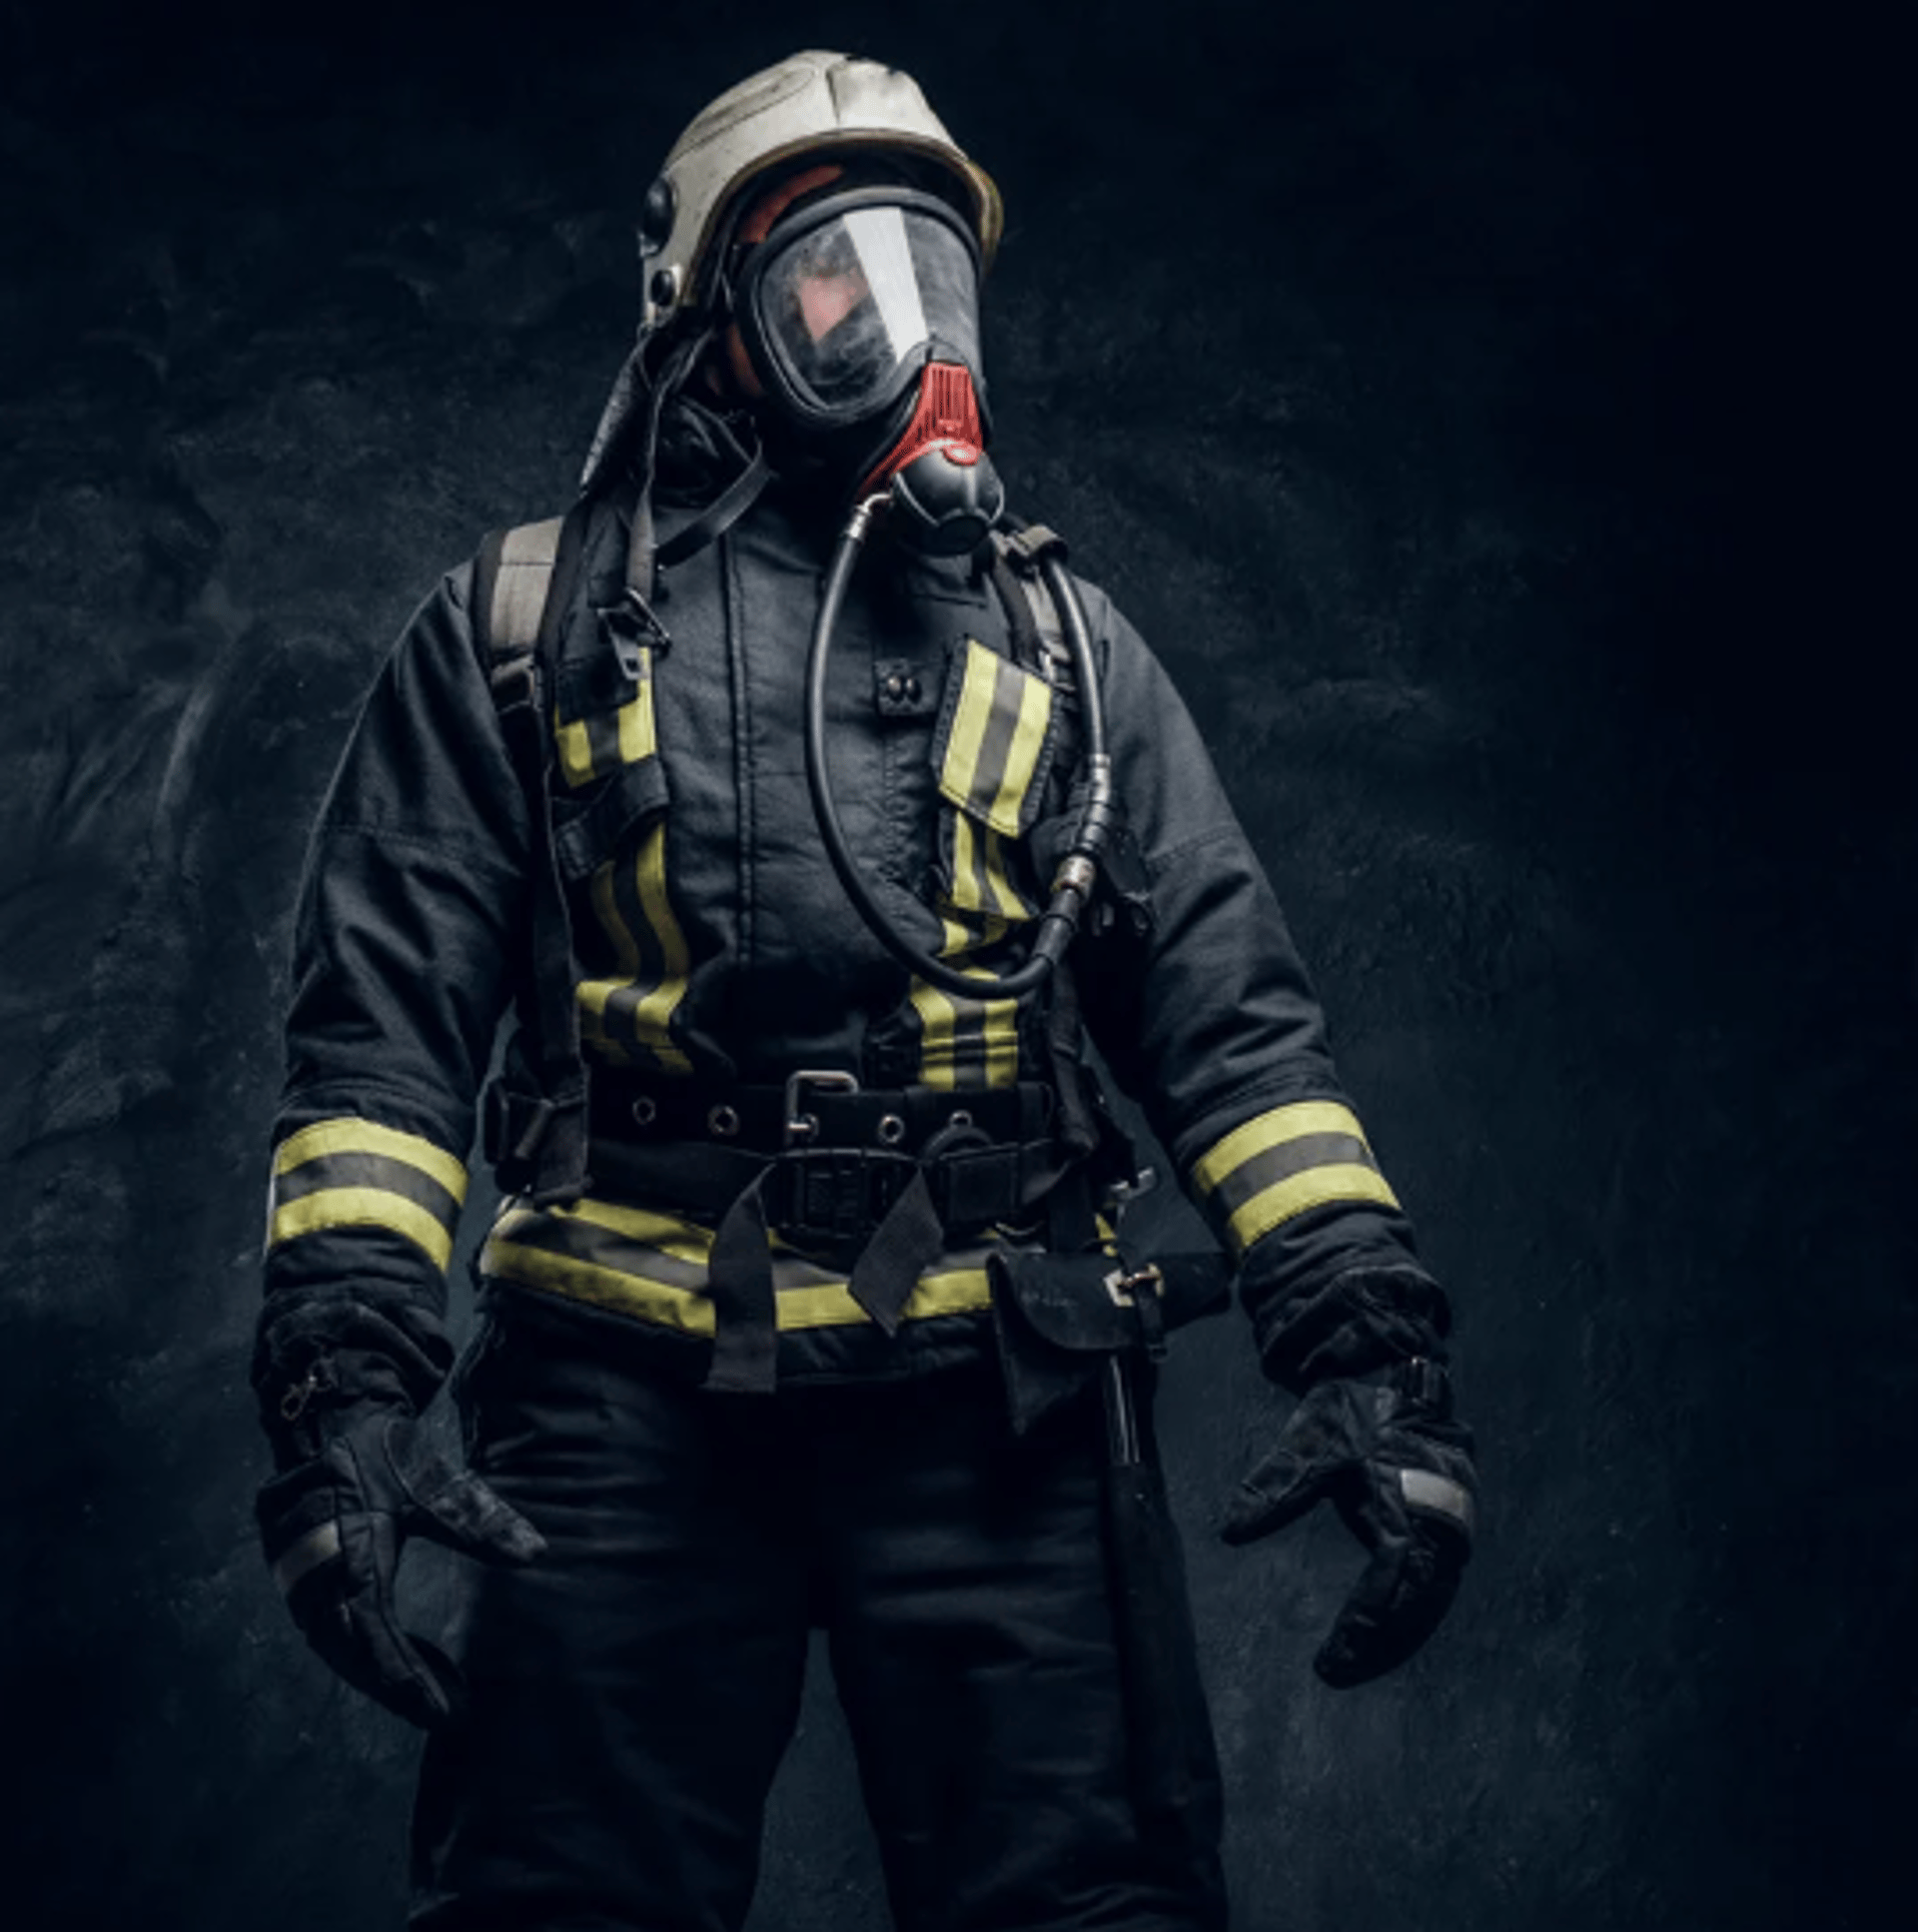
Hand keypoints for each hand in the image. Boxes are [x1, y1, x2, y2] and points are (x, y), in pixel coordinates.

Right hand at [257, 1402, 545, 1728]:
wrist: (326, 1425)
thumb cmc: (382, 1452)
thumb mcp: (433, 1480)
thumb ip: (479, 1520)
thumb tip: (535, 1553)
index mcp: (347, 1557)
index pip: (376, 1636)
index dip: (408, 1679)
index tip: (444, 1711)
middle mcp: (317, 1583)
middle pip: (356, 1656)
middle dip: (400, 1689)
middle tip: (448, 1715)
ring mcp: (305, 1587)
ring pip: (344, 1650)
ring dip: (387, 1676)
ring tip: (439, 1697)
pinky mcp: (308, 1586)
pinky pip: (339, 1633)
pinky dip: (374, 1653)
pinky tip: (414, 1665)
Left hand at [1221, 1360, 1475, 1687]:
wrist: (1401, 1378)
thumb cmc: (1356, 1412)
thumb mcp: (1313, 1443)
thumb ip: (1278, 1487)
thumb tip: (1231, 1531)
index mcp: (1412, 1508)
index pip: (1392, 1584)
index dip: (1364, 1626)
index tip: (1330, 1660)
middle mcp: (1440, 1529)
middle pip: (1417, 1605)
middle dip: (1380, 1644)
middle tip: (1336, 1673)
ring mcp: (1448, 1531)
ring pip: (1428, 1601)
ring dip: (1395, 1636)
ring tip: (1352, 1666)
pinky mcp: (1444, 1530)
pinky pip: (1430, 1585)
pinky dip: (1406, 1614)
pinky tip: (1378, 1635)